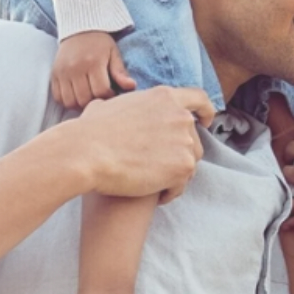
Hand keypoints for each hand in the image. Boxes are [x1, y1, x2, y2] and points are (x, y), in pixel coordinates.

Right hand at [51, 31, 135, 110]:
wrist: (79, 29)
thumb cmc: (100, 43)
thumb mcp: (113, 53)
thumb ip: (120, 72)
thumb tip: (132, 86)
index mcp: (93, 62)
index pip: (101, 91)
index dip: (108, 96)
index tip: (111, 91)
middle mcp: (75, 68)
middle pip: (85, 99)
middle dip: (94, 101)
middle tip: (99, 95)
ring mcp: (62, 72)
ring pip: (70, 102)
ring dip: (80, 104)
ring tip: (88, 96)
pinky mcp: (54, 74)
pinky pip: (58, 97)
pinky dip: (67, 101)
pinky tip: (76, 95)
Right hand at [70, 86, 213, 202]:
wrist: (87, 153)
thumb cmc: (89, 131)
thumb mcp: (108, 105)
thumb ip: (123, 106)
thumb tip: (107, 107)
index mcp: (164, 98)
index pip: (198, 99)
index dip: (206, 111)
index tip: (206, 122)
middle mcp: (180, 116)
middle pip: (195, 139)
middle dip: (182, 154)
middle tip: (161, 167)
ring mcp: (184, 141)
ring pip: (190, 163)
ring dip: (175, 174)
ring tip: (153, 183)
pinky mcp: (182, 166)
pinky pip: (182, 184)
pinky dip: (170, 191)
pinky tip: (155, 195)